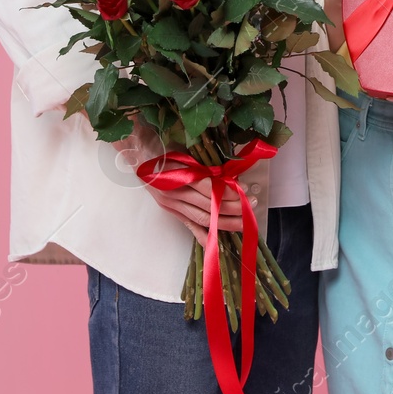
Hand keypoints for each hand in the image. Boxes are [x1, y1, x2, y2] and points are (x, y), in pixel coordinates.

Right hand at [119, 115, 250, 240]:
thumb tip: (229, 171)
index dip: (228, 190)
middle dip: (234, 206)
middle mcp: (175, 193)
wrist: (140, 157)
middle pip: (209, 204)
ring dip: (226, 221)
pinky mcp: (172, 212)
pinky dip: (205, 236)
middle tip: (252, 204)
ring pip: (203, 218)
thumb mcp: (184, 150)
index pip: (207, 186)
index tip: (245, 188)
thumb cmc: (165, 149)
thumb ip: (203, 162)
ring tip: (245, 221)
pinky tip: (219, 244)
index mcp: (178, 174)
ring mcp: (173, 205)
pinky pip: (191, 226)